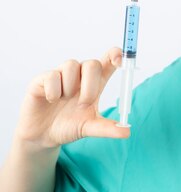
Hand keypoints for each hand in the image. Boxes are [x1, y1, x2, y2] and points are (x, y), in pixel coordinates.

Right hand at [14, 47, 128, 151]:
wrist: (43, 136)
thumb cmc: (69, 126)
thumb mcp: (90, 127)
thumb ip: (107, 128)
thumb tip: (126, 132)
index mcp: (95, 83)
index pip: (108, 61)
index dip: (116, 55)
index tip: (120, 58)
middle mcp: (80, 76)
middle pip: (93, 63)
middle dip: (91, 84)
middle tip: (84, 103)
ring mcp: (61, 75)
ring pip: (71, 65)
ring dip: (70, 87)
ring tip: (64, 101)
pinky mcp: (42, 79)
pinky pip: (52, 76)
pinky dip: (54, 91)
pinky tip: (51, 100)